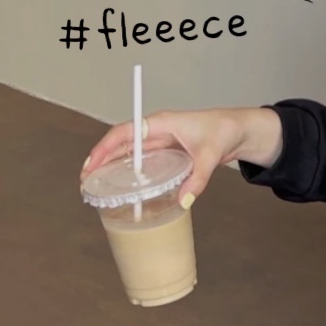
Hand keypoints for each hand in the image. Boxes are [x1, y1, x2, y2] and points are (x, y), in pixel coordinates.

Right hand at [80, 106, 283, 207]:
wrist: (240, 130)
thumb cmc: (224, 131)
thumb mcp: (210, 155)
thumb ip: (197, 178)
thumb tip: (183, 202)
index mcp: (162, 123)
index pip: (125, 132)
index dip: (105, 148)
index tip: (91, 165)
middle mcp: (157, 130)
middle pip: (121, 143)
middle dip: (101, 160)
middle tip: (85, 182)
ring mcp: (161, 141)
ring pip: (129, 153)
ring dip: (111, 166)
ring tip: (95, 185)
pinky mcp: (167, 152)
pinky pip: (142, 160)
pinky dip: (129, 171)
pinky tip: (121, 185)